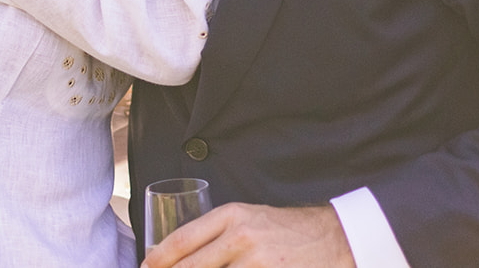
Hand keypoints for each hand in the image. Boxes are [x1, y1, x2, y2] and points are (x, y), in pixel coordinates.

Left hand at [142, 203, 355, 267]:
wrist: (331, 239)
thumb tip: (179, 255)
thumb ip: (217, 233)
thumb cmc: (284, 230)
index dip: (158, 259)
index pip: (183, 240)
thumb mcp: (249, 218)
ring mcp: (257, 261)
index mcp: (232, 215)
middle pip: (191, 267)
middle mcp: (241, 236)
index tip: (146, 267)